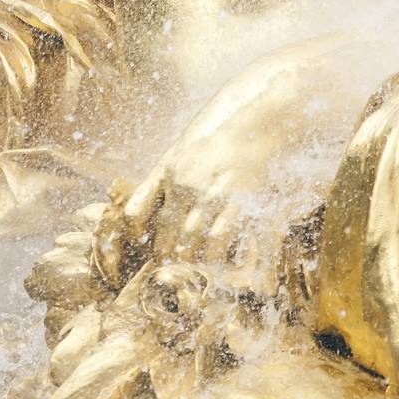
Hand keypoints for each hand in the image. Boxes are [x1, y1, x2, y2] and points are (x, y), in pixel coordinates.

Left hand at [123, 38, 356, 279]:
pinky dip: (219, 259)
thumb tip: (133, 220)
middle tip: (177, 281)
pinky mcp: (241, 199)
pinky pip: (223, 240)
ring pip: (192, 244)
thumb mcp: (179, 152)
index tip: (155, 263)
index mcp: (170, 172)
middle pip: (168, 238)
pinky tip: (223, 267)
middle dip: (171, 263)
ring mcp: (214, 192)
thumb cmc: (220, 137)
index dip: (150, 247)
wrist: (264, 116)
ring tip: (198, 279)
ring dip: (194, 265)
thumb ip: (157, 184)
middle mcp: (187, 183)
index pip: (146, 220)